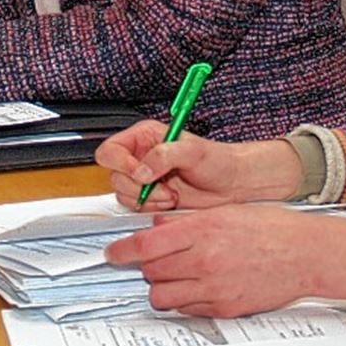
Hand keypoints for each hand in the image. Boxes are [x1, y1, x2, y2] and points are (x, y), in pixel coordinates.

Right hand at [96, 120, 303, 210]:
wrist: (233, 185)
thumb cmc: (218, 161)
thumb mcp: (193, 151)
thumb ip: (164, 155)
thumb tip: (142, 169)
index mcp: (145, 137)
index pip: (111, 150)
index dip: (121, 163)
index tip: (142, 173)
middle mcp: (141, 157)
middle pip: (114, 175)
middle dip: (138, 186)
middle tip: (162, 187)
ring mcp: (144, 179)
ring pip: (123, 194)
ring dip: (147, 199)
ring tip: (170, 194)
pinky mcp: (150, 198)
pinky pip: (135, 207)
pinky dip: (151, 208)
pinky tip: (170, 201)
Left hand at [105, 205, 345, 317]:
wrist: (305, 254)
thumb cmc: (270, 228)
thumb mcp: (224, 212)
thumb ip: (186, 221)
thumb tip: (157, 227)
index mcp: (201, 230)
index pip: (145, 245)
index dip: (122, 250)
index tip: (113, 252)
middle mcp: (204, 261)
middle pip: (150, 271)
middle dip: (147, 265)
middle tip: (155, 258)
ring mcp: (213, 288)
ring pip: (162, 295)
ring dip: (161, 285)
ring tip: (175, 274)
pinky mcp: (223, 308)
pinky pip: (186, 309)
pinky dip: (184, 299)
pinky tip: (196, 286)